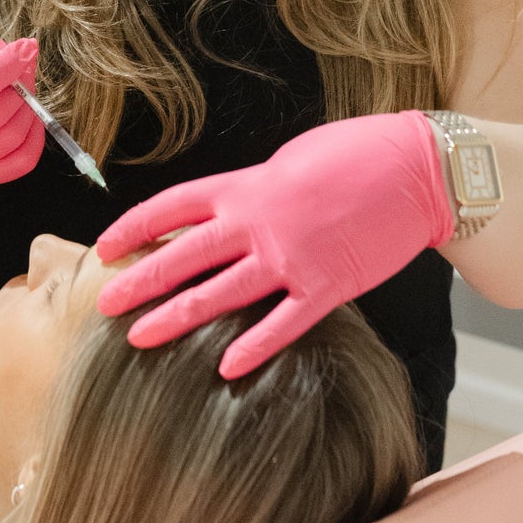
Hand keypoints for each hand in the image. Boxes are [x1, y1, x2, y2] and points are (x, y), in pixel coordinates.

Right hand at [0, 12, 44, 188]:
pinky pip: (18, 164)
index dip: (5, 67)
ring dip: (29, 108)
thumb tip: (13, 54)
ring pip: (11, 139)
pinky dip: (34, 138)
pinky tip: (28, 115)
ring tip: (23, 87)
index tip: (27, 47)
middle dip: (21, 85)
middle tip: (24, 64)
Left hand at [94, 110, 454, 378]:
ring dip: (176, 317)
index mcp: (246, 185)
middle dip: (140, 282)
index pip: (172, 207)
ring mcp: (291, 257)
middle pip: (184, 256)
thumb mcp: (289, 161)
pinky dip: (254, 347)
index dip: (134, 227)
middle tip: (103, 304)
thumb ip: (253, 191)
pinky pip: (282, 324)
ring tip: (139, 338)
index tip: (105, 246)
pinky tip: (226, 367)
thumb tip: (226, 215)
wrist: (418, 169)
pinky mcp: (327, 286)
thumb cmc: (355, 154)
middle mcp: (258, 222)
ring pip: (220, 294)